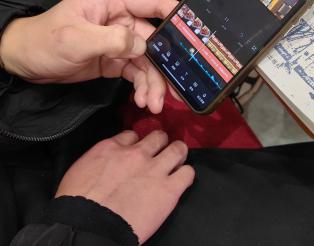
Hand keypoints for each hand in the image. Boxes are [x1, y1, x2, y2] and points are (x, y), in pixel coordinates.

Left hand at [0, 0, 177, 112]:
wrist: (23, 62)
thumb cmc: (44, 40)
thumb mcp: (76, 38)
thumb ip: (112, 39)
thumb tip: (143, 46)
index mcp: (114, 3)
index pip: (154, 4)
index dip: (178, 16)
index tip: (197, 34)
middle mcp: (122, 20)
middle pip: (156, 42)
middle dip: (165, 67)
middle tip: (175, 91)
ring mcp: (120, 41)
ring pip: (148, 62)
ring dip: (154, 83)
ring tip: (153, 105)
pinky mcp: (116, 60)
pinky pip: (137, 73)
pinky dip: (142, 87)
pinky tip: (142, 101)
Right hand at [56, 130, 194, 243]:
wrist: (88, 228)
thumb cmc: (77, 205)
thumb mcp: (80, 170)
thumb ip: (99, 160)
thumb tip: (106, 162)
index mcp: (111, 148)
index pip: (132, 135)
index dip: (136, 142)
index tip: (137, 149)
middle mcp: (137, 154)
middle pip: (158, 137)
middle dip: (161, 142)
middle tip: (161, 151)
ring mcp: (156, 170)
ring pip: (178, 149)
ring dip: (178, 154)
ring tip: (177, 160)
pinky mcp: (169, 189)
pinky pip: (188, 173)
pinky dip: (186, 175)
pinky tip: (181, 180)